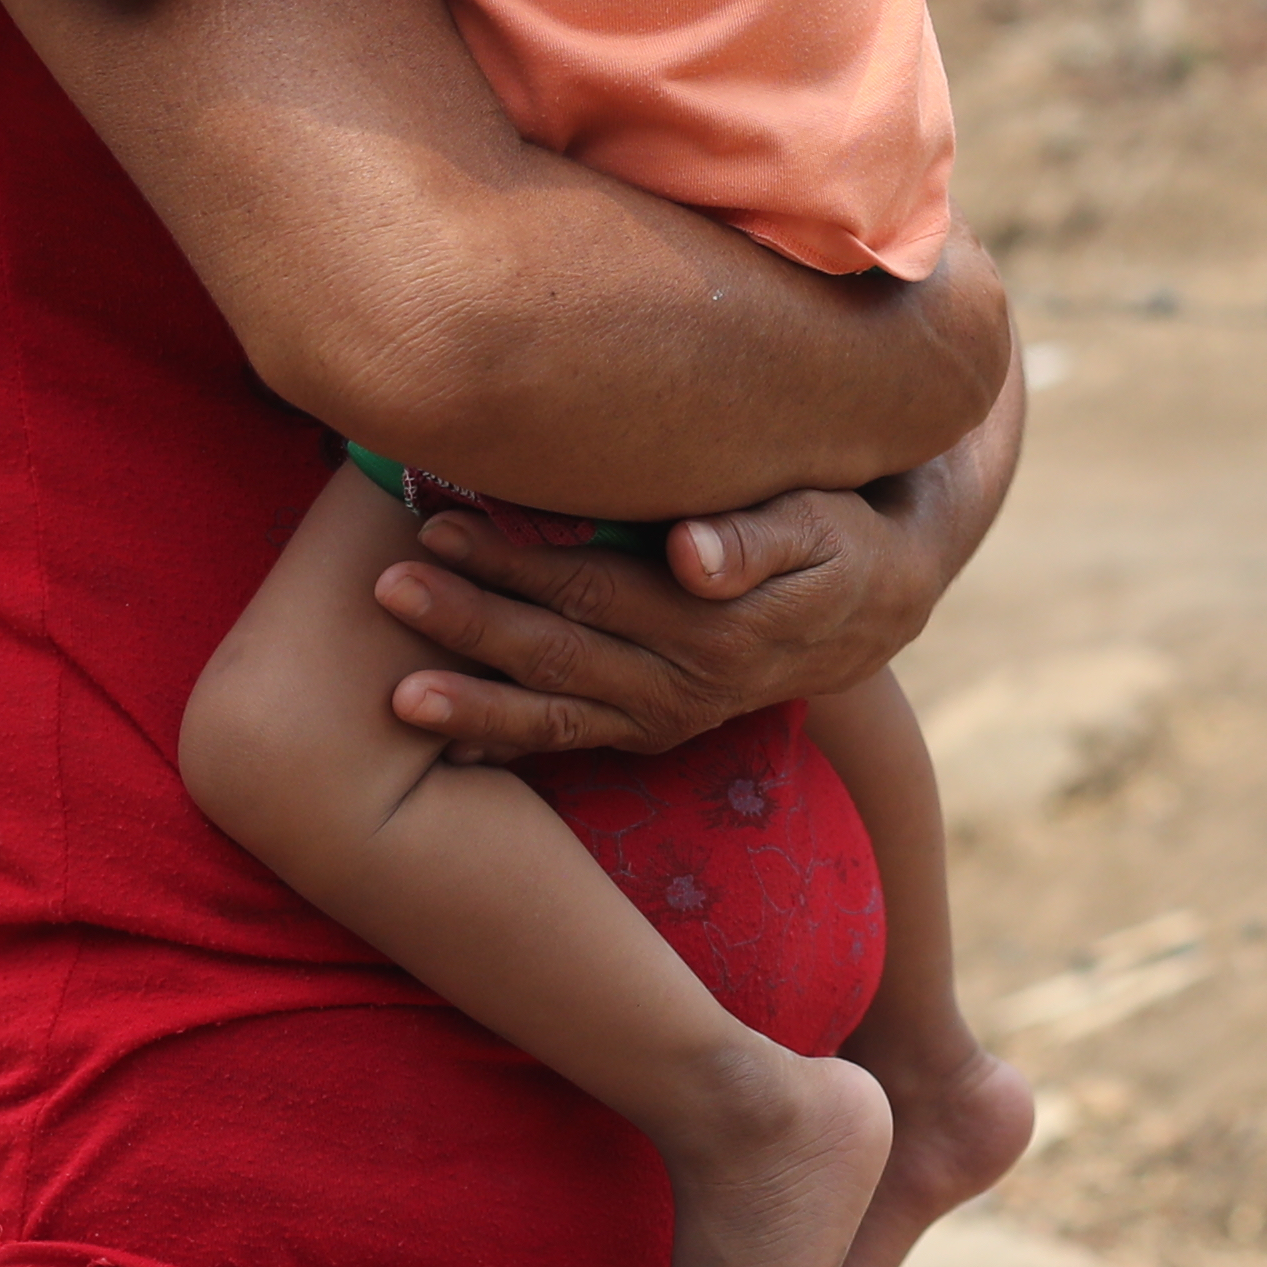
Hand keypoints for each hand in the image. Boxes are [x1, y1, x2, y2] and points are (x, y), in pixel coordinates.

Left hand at [376, 485, 941, 765]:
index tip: (439, 527)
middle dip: (468, 624)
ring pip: (556, 717)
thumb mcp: (818, 520)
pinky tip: (444, 746)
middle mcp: (684, 686)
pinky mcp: (654, 729)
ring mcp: (665, 716)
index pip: (594, 588)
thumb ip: (755, 537)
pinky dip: (509, 746)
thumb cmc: (837, 534)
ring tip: (396, 698)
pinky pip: (572, 744)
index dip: (514, 561)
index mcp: (715, 629)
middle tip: (387, 589)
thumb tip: (690, 553)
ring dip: (474, 706)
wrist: (878, 605)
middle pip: (558, 653)